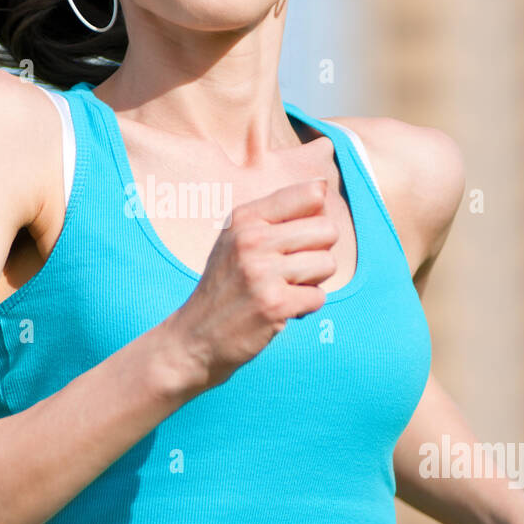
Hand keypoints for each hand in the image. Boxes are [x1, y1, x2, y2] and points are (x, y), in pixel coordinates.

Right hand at [166, 178, 339, 390]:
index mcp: (245, 217)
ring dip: (313, 282)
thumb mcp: (237, 239)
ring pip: (328, 264)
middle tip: (293, 269)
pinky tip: (282, 309)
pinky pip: (319, 297)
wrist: (195, 336)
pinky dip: (305, 307)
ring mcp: (262, 272)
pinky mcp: (274, 304)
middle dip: (320, 252)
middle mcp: (252, 239)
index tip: (297, 238)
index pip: (311, 194)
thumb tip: (323, 187)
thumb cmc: (225, 286)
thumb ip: (276, 214)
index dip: (316, 218)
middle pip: (327, 230)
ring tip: (285, 288)